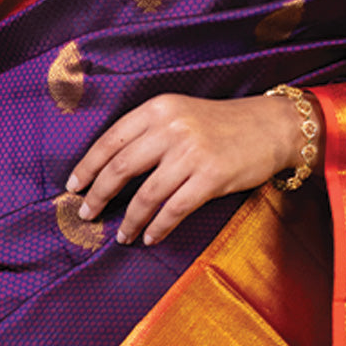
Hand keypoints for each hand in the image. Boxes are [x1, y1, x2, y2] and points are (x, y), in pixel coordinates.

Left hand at [66, 92, 322, 245]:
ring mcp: (192, 153)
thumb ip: (149, 132)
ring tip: (121, 234)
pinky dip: (158, 227)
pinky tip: (150, 236)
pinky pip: (174, 209)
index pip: (111, 139)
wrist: (271, 127)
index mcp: (159, 109)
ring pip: (146, 194)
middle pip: (121, 167)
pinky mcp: (211, 177)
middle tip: (86, 213)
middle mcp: (171, 128)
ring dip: (129, 220)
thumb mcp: (181, 113)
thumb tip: (110, 168)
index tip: (74, 185)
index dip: (88, 166)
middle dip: (99, 195)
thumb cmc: (221, 124)